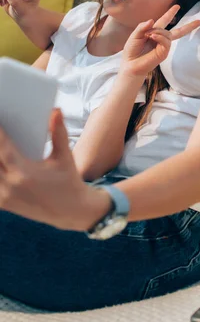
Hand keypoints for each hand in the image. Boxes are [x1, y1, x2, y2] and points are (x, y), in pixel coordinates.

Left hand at [0, 109, 110, 230]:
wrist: (72, 211)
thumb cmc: (68, 180)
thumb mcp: (64, 156)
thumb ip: (58, 132)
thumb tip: (55, 110)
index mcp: (25, 172)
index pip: (2, 148)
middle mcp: (11, 186)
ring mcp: (5, 197)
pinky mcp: (4, 204)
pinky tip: (0, 165)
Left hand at [122, 4, 199, 76]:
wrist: (130, 64)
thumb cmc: (132, 50)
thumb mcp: (135, 35)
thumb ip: (143, 26)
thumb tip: (152, 20)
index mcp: (154, 33)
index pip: (164, 21)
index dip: (170, 14)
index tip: (177, 6)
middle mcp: (161, 39)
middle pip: (178, 31)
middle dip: (189, 26)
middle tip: (199, 22)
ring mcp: (163, 46)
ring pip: (167, 34)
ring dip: (158, 32)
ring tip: (148, 35)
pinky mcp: (164, 53)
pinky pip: (166, 41)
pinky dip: (160, 37)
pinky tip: (152, 37)